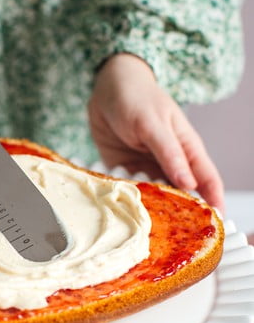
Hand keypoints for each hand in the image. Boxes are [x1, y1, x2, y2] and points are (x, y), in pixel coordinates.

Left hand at [87, 53, 224, 211]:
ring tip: (146, 225)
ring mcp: (147, 169)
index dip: (214, 202)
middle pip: (182, 195)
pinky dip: (128, 199)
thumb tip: (189, 183)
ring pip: (155, 197)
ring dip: (152, 209)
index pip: (207, 181)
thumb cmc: (138, 98)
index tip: (215, 224)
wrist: (106, 87)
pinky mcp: (125, 171)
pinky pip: (130, 191)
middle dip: (180, 214)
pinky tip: (124, 207)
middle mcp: (170, 164)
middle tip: (175, 235)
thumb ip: (170, 153)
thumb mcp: (155, 124)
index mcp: (187, 150)